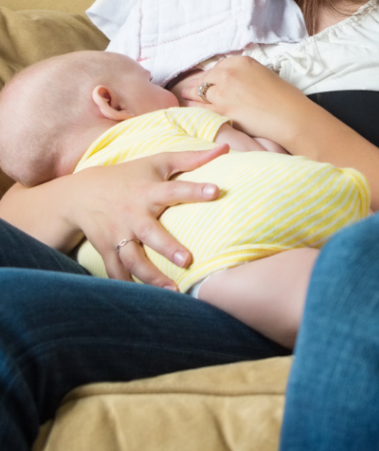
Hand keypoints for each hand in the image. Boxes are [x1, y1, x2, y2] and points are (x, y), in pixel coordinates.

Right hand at [72, 147, 226, 287]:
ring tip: (173, 292)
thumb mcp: (158, 162)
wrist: (81, 194)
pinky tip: (145, 303)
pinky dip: (127, 287)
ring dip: (151, 277)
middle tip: (188, 260)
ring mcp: (118, 236)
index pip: (174, 189)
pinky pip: (116, 273)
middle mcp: (132, 215)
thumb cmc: (129, 176)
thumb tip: (225, 147)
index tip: (216, 190)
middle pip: (150, 233)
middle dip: (167, 247)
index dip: (195, 189)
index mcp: (148, 192)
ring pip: (133, 260)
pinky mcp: (106, 251)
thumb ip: (193, 158)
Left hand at [179, 56, 301, 142]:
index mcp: (242, 62)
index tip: (207, 81)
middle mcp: (229, 74)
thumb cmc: (285, 98)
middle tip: (189, 90)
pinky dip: (193, 109)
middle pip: (205, 79)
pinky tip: (189, 110)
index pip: (218, 67)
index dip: (210, 76)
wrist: (290, 117)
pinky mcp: (220, 111)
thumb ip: (245, 75)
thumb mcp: (265, 75)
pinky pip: (199, 109)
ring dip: (191, 96)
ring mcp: (222, 93)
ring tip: (185, 98)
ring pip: (197, 93)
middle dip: (197, 85)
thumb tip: (234, 83)